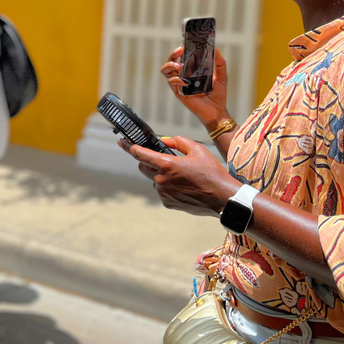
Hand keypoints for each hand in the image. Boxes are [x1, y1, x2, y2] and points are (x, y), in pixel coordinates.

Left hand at [119, 136, 239, 216]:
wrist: (221, 197)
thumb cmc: (212, 172)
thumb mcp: (198, 149)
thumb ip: (178, 142)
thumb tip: (164, 141)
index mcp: (167, 164)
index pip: (140, 154)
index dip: (129, 147)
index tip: (122, 143)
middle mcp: (161, 180)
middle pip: (143, 166)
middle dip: (148, 160)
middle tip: (162, 158)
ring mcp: (163, 193)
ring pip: (153, 179)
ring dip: (160, 174)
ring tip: (181, 175)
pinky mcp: (167, 203)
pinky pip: (161, 191)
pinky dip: (167, 186)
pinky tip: (183, 186)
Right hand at [161, 47, 230, 129]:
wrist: (217, 111)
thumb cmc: (218, 95)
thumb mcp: (222, 76)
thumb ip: (220, 64)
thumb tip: (216, 49)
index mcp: (192, 70)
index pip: (182, 57)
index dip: (180, 50)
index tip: (185, 44)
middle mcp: (184, 75)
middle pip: (170, 61)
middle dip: (172, 54)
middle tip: (181, 51)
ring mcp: (180, 84)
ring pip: (166, 71)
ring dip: (170, 65)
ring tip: (180, 65)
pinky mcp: (179, 93)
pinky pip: (171, 83)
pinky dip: (177, 79)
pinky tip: (186, 81)